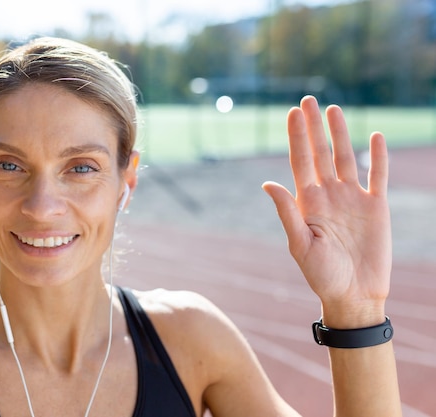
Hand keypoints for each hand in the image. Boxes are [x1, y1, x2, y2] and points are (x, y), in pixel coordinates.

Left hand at [263, 96, 390, 326]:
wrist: (354, 295)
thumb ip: (287, 212)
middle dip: (313, 128)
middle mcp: (329, 195)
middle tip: (308, 100)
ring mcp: (353, 198)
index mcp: (308, 202)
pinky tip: (376, 136)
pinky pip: (379, 175)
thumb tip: (267, 183)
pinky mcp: (377, 206)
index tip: (292, 113)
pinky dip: (379, 156)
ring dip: (341, 134)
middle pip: (320, 153)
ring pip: (347, 158)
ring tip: (334, 110)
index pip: (300, 161)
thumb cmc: (322, 275)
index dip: (296, 137)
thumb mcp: (300, 244)